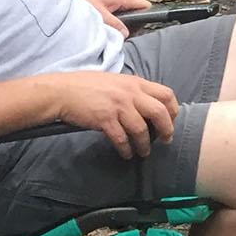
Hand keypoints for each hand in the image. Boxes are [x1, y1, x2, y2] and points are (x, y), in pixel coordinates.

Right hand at [50, 72, 178, 158]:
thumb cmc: (87, 86)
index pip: (166, 94)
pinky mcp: (105, 119)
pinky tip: (126, 154)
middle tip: (166, 140)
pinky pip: (122, 138)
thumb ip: (133, 90)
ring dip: (144, 144)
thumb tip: (148, 104)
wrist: (62, 91)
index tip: (171, 121)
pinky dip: (126, 149)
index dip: (173, 110)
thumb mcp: (116, 81)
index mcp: (135, 82)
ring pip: (141, 129)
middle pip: (160, 112)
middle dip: (166, 129)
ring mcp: (118, 106)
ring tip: (143, 152)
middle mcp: (130, 93)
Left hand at [73, 0, 149, 32]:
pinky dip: (111, 28)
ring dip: (119, 28)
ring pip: (124, 18)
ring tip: (113, 37)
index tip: (144, 29)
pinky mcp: (103, 10)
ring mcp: (110, 5)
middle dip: (132, 26)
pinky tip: (104, 35)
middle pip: (135, 14)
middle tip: (124, 37)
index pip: (144, 6)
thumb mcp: (99, 15)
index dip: (147, 17)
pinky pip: (114, 20)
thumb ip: (115, 25)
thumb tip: (126, 33)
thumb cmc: (77, 0)